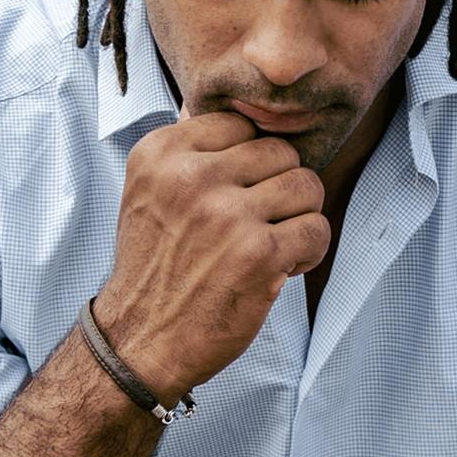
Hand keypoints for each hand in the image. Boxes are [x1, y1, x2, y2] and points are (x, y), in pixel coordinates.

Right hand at [96, 108, 330, 398]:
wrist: (139, 339)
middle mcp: (191, 177)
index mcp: (161, 153)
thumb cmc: (154, 266)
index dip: (250, 162)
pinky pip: (316, 228)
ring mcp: (226, 214)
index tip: (238, 193)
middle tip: (261, 222)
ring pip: (306, 185)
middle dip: (280, 188)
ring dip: (299, 217)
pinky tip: (282, 267)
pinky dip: (309, 251)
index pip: (240, 124)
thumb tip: (243, 116)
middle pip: (279, 151)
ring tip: (273, 243)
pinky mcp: (258, 253)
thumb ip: (190, 151)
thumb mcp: (149, 191)